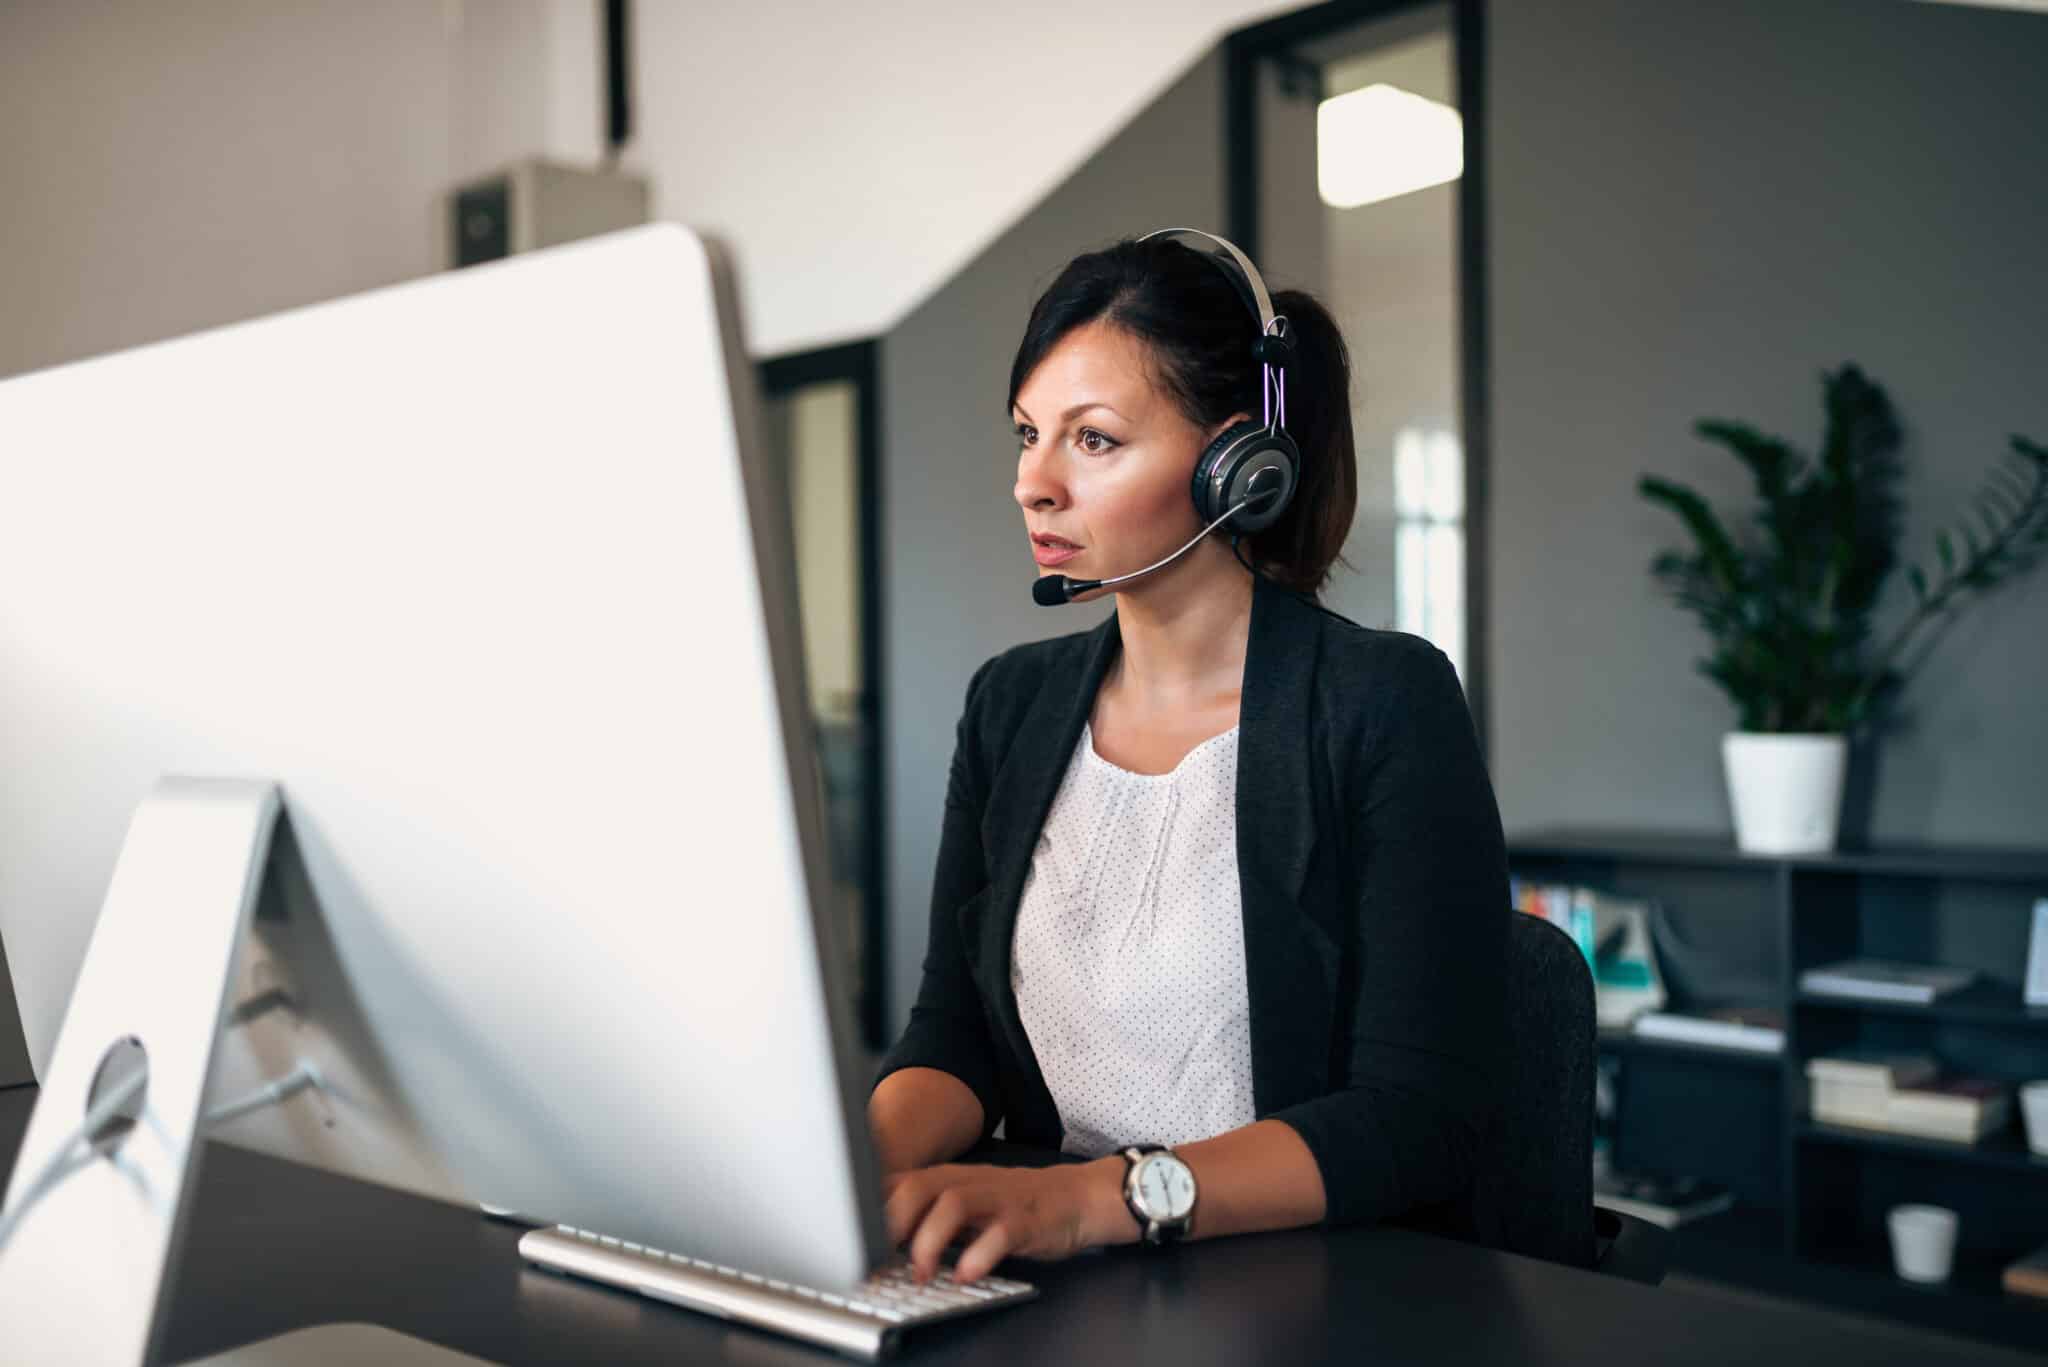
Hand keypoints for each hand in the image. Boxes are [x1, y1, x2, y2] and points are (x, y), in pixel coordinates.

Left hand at [882, 1159, 1134, 1284]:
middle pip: (918, 1187)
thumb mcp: (965, 1203)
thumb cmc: (1012, 1205)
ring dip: (928, 1240)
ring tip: (921, 1273)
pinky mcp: (1024, 1219)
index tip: (855, 1238)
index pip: (898, 1181)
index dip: (870, 1206)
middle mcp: (968, 1182)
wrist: (1074, 1198)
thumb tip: (880, 1238)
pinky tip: (966, 1275)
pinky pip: (999, 1234)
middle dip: (892, 1222)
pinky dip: (978, 1256)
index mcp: (948, 1179)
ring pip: (952, 1204)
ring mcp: (996, 1199)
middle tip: (881, 1257)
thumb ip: (928, 1214)